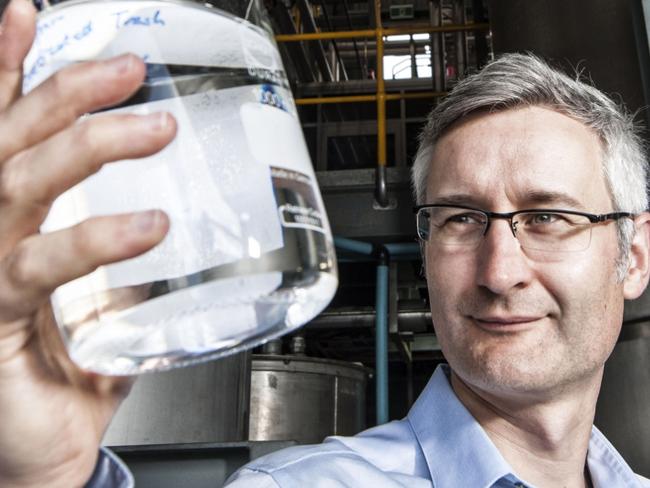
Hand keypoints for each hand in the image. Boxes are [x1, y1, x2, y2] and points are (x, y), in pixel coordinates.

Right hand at [0, 0, 176, 485]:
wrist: (36, 453)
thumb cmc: (63, 376)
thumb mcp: (94, 302)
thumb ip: (117, 259)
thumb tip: (167, 216)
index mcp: (1, 223)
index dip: (4, 70)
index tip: (27, 14)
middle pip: (8, 142)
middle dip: (65, 93)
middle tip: (129, 67)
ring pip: (17, 185)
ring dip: (85, 145)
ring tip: (153, 125)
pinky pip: (37, 264)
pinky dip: (93, 239)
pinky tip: (148, 225)